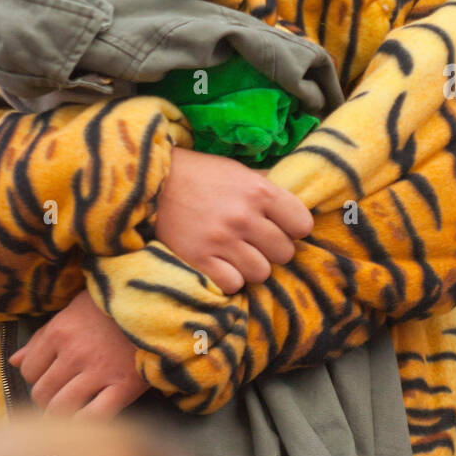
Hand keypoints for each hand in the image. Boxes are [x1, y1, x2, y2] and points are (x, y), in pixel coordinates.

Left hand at [7, 289, 146, 418]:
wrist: (155, 303)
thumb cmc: (111, 306)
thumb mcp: (74, 309)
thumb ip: (42, 336)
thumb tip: (14, 360)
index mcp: (60, 330)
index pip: (28, 370)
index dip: (36, 376)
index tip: (49, 375)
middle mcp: (74, 352)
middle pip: (41, 393)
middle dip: (46, 398)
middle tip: (59, 393)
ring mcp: (98, 371)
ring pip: (61, 408)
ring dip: (60, 414)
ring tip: (69, 408)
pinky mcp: (122, 386)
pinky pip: (93, 417)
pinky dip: (83, 423)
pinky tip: (85, 416)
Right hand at [153, 147, 313, 293]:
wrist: (152, 180)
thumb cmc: (200, 174)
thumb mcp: (237, 170)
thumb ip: (266, 186)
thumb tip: (297, 199)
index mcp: (259, 190)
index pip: (302, 224)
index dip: (293, 228)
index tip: (280, 227)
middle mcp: (244, 216)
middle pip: (284, 253)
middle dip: (272, 249)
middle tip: (255, 242)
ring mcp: (221, 240)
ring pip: (261, 273)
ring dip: (251, 266)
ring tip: (237, 254)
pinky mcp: (199, 259)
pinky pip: (233, 285)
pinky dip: (229, 278)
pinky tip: (220, 264)